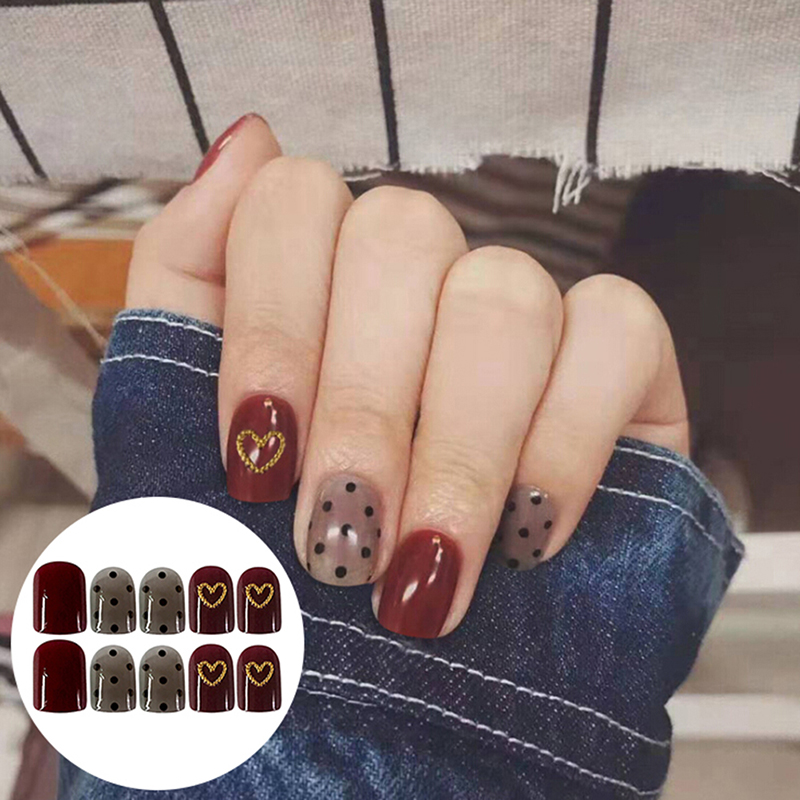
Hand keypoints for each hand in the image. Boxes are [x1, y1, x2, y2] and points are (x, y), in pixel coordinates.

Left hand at [126, 113, 687, 638]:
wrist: (402, 675)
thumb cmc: (282, 551)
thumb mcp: (187, 426)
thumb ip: (189, 277)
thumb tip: (243, 141)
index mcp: (315, 272)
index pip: (294, 203)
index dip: (271, 325)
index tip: (256, 462)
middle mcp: (419, 270)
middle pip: (402, 236)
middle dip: (364, 406)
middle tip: (341, 546)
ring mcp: (520, 303)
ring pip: (505, 292)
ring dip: (457, 449)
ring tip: (425, 573)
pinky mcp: (618, 354)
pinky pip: (617, 334)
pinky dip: (564, 445)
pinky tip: (528, 539)